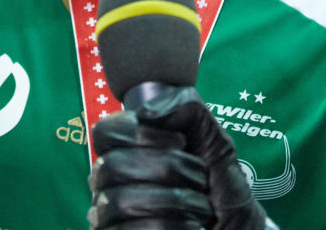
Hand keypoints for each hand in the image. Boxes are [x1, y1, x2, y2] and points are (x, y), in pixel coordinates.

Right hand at [89, 86, 267, 229]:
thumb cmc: (221, 192)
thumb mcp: (215, 142)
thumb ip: (187, 108)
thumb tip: (146, 113)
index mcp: (125, 153)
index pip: (104, 131)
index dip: (139, 132)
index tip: (179, 141)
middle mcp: (109, 185)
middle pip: (111, 165)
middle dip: (167, 168)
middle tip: (200, 178)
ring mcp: (110, 218)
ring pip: (119, 201)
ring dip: (174, 201)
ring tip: (201, 207)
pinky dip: (171, 227)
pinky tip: (191, 227)